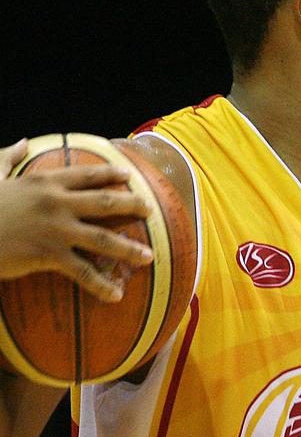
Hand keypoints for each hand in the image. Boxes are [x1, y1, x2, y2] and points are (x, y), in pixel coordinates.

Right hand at [0, 139, 153, 300]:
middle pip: (105, 202)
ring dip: (129, 248)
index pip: (87, 175)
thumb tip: (22, 142)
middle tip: (150, 209)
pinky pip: (84, 272)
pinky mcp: (49, 254)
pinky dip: (102, 285)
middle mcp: (57, 202)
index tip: (129, 175)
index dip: (111, 174)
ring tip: (149, 256)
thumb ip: (8, 157)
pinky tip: (116, 294)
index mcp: (45, 181)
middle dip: (132, 204)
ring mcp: (56, 229)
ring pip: (103, 238)